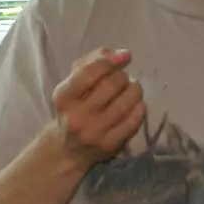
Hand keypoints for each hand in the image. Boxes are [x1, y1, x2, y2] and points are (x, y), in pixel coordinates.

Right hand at [50, 48, 145, 170]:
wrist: (69, 149)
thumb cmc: (75, 107)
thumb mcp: (74, 82)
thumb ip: (93, 61)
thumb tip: (123, 54)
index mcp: (64, 97)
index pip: (90, 73)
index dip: (111, 61)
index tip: (125, 58)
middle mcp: (77, 117)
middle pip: (111, 85)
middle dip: (123, 76)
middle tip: (123, 79)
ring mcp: (94, 133)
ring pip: (126, 103)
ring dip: (135, 90)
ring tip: (132, 89)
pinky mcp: (110, 145)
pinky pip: (133, 121)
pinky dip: (140, 108)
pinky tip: (136, 105)